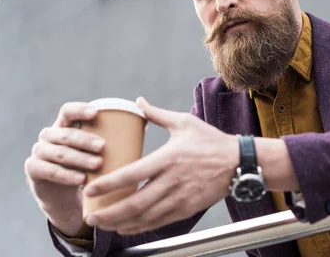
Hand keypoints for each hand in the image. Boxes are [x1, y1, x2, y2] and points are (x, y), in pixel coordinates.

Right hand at [24, 102, 105, 235]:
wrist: (63, 194)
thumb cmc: (85, 165)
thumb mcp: (96, 150)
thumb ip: (115, 137)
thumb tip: (146, 125)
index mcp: (64, 124)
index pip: (68, 111)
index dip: (79, 110)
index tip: (96, 113)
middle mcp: (49, 135)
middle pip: (66, 134)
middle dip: (85, 139)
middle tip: (103, 147)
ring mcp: (39, 151)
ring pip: (59, 153)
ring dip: (79, 159)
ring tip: (97, 165)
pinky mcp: (33, 169)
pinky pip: (49, 170)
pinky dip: (66, 175)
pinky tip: (81, 179)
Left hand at [83, 97, 238, 234]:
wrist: (239, 162)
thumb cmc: (211, 140)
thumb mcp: (184, 122)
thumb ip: (157, 114)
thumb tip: (138, 101)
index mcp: (168, 158)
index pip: (132, 174)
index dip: (109, 184)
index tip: (90, 188)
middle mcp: (172, 181)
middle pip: (135, 203)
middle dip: (110, 213)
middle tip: (91, 216)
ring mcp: (180, 198)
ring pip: (146, 217)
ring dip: (122, 223)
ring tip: (104, 225)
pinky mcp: (188, 209)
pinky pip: (160, 222)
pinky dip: (141, 227)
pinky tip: (128, 228)